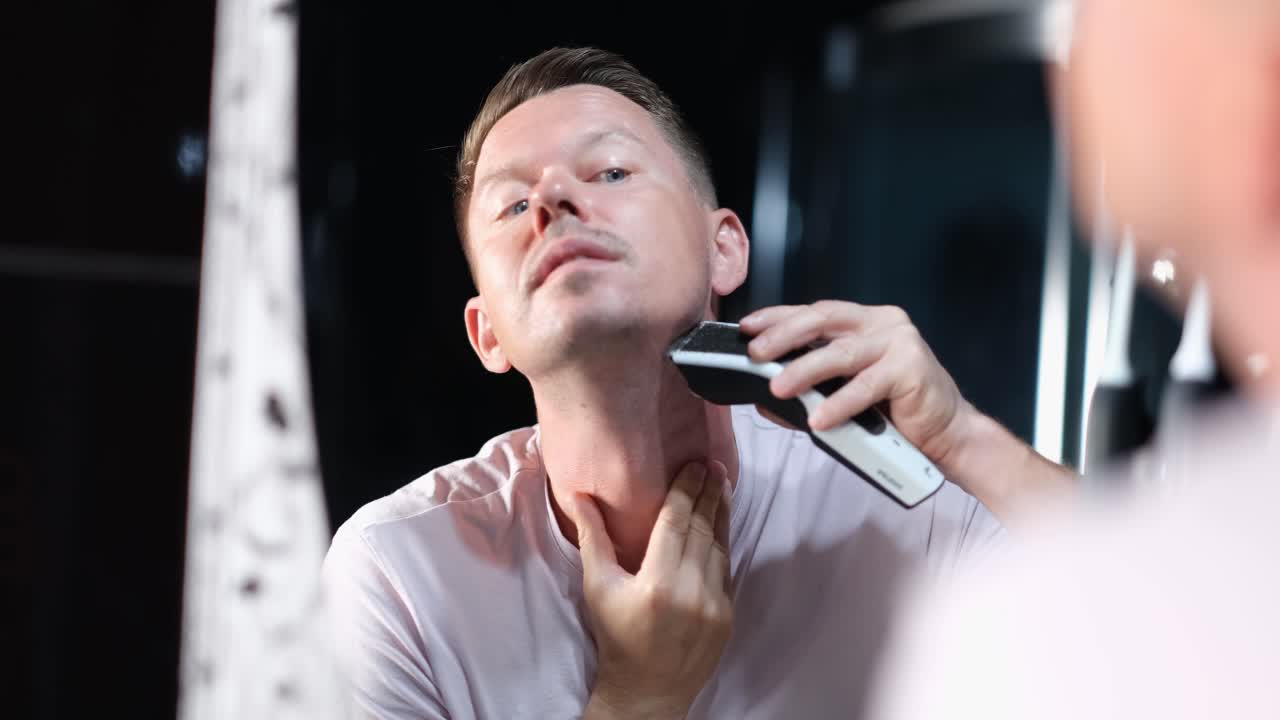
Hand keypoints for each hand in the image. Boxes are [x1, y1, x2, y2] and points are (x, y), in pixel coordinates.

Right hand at [572, 461, 732, 719]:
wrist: (648, 691)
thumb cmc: (616, 637)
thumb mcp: (597, 587)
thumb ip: (593, 538)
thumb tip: (580, 495)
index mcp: (657, 583)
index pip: (676, 522)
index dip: (686, 489)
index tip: (694, 463)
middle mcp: (691, 591)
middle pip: (702, 528)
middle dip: (708, 493)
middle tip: (712, 464)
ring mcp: (715, 605)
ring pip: (720, 546)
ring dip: (720, 513)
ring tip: (721, 484)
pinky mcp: (728, 616)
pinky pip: (727, 570)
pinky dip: (723, 543)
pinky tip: (721, 524)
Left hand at [739, 301, 972, 469]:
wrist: (947, 433)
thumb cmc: (895, 412)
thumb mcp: (845, 395)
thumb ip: (810, 391)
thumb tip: (761, 400)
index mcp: (865, 321)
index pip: (814, 312)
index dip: (778, 317)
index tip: (746, 327)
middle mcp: (882, 323)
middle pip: (823, 321)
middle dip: (783, 336)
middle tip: (755, 354)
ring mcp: (899, 342)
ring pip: (841, 354)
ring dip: (804, 371)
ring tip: (777, 389)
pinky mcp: (911, 368)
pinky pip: (866, 387)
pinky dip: (838, 404)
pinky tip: (818, 419)